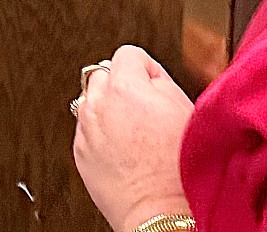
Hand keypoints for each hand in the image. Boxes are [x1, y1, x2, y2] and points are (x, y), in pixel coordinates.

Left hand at [72, 45, 194, 231]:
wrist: (161, 212)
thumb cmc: (179, 168)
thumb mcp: (187, 111)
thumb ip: (161, 83)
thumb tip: (150, 77)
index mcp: (126, 87)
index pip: (128, 53)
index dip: (146, 69)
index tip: (154, 84)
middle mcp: (99, 102)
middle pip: (104, 73)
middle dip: (123, 85)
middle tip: (144, 108)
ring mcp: (86, 127)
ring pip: (91, 100)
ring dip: (108, 108)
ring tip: (133, 131)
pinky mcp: (79, 151)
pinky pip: (86, 128)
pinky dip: (100, 132)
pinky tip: (122, 149)